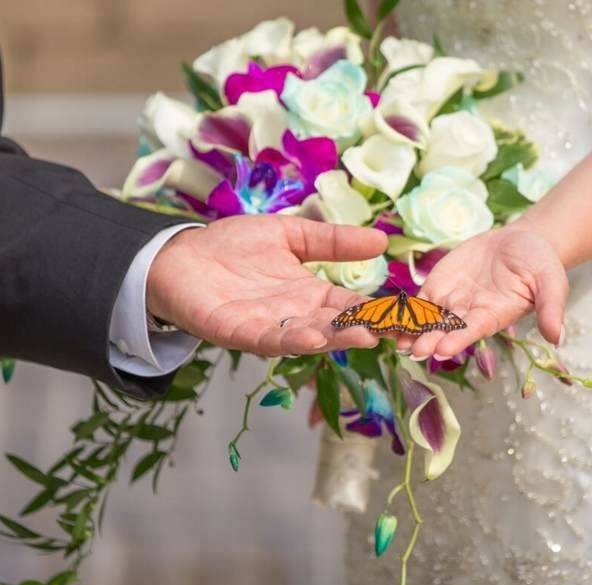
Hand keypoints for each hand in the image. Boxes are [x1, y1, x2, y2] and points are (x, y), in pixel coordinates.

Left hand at [146, 215, 386, 355]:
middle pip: (338, 327)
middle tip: (399, 332)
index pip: (354, 307)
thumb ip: (332, 241)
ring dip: (336, 339)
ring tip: (364, 336)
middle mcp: (296, 316)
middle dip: (367, 330)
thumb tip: (382, 239)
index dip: (381, 311)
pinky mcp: (238, 332)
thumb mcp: (291, 236)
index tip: (411, 314)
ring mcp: (269, 327)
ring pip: (309, 337)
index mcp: (312, 295)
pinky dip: (290, 341)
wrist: (179, 254)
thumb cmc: (233, 246)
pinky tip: (311, 338)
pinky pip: (268, 340)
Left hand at [402, 224, 568, 358]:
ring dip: (410, 330)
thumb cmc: (539, 264)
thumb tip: (558, 337)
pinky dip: (401, 311)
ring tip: (393, 340)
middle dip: (429, 339)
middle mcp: (469, 314)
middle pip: (445, 329)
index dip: (458, 339)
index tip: (442, 349)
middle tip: (413, 350)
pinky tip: (383, 319)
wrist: (521, 243)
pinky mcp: (437, 287)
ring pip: (426, 320)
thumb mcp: (552, 281)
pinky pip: (416, 302)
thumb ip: (551, 308)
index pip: (473, 330)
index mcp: (494, 316)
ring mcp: (451, 302)